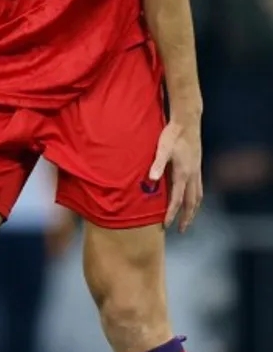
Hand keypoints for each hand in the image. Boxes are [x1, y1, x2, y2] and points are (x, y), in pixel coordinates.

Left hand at [148, 118, 202, 233]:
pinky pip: (199, 188)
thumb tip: (152, 179)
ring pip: (198, 196)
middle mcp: (193, 175)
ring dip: (193, 210)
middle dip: (186, 218)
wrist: (188, 121)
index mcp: (183, 173)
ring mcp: (197, 171)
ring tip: (188, 219)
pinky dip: (196, 198)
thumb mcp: (162, 148)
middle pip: (191, 203)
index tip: (165, 226)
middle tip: (181, 230)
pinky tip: (192, 199)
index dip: (171, 214)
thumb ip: (157, 164)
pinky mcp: (198, 166)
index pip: (177, 200)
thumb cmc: (172, 134)